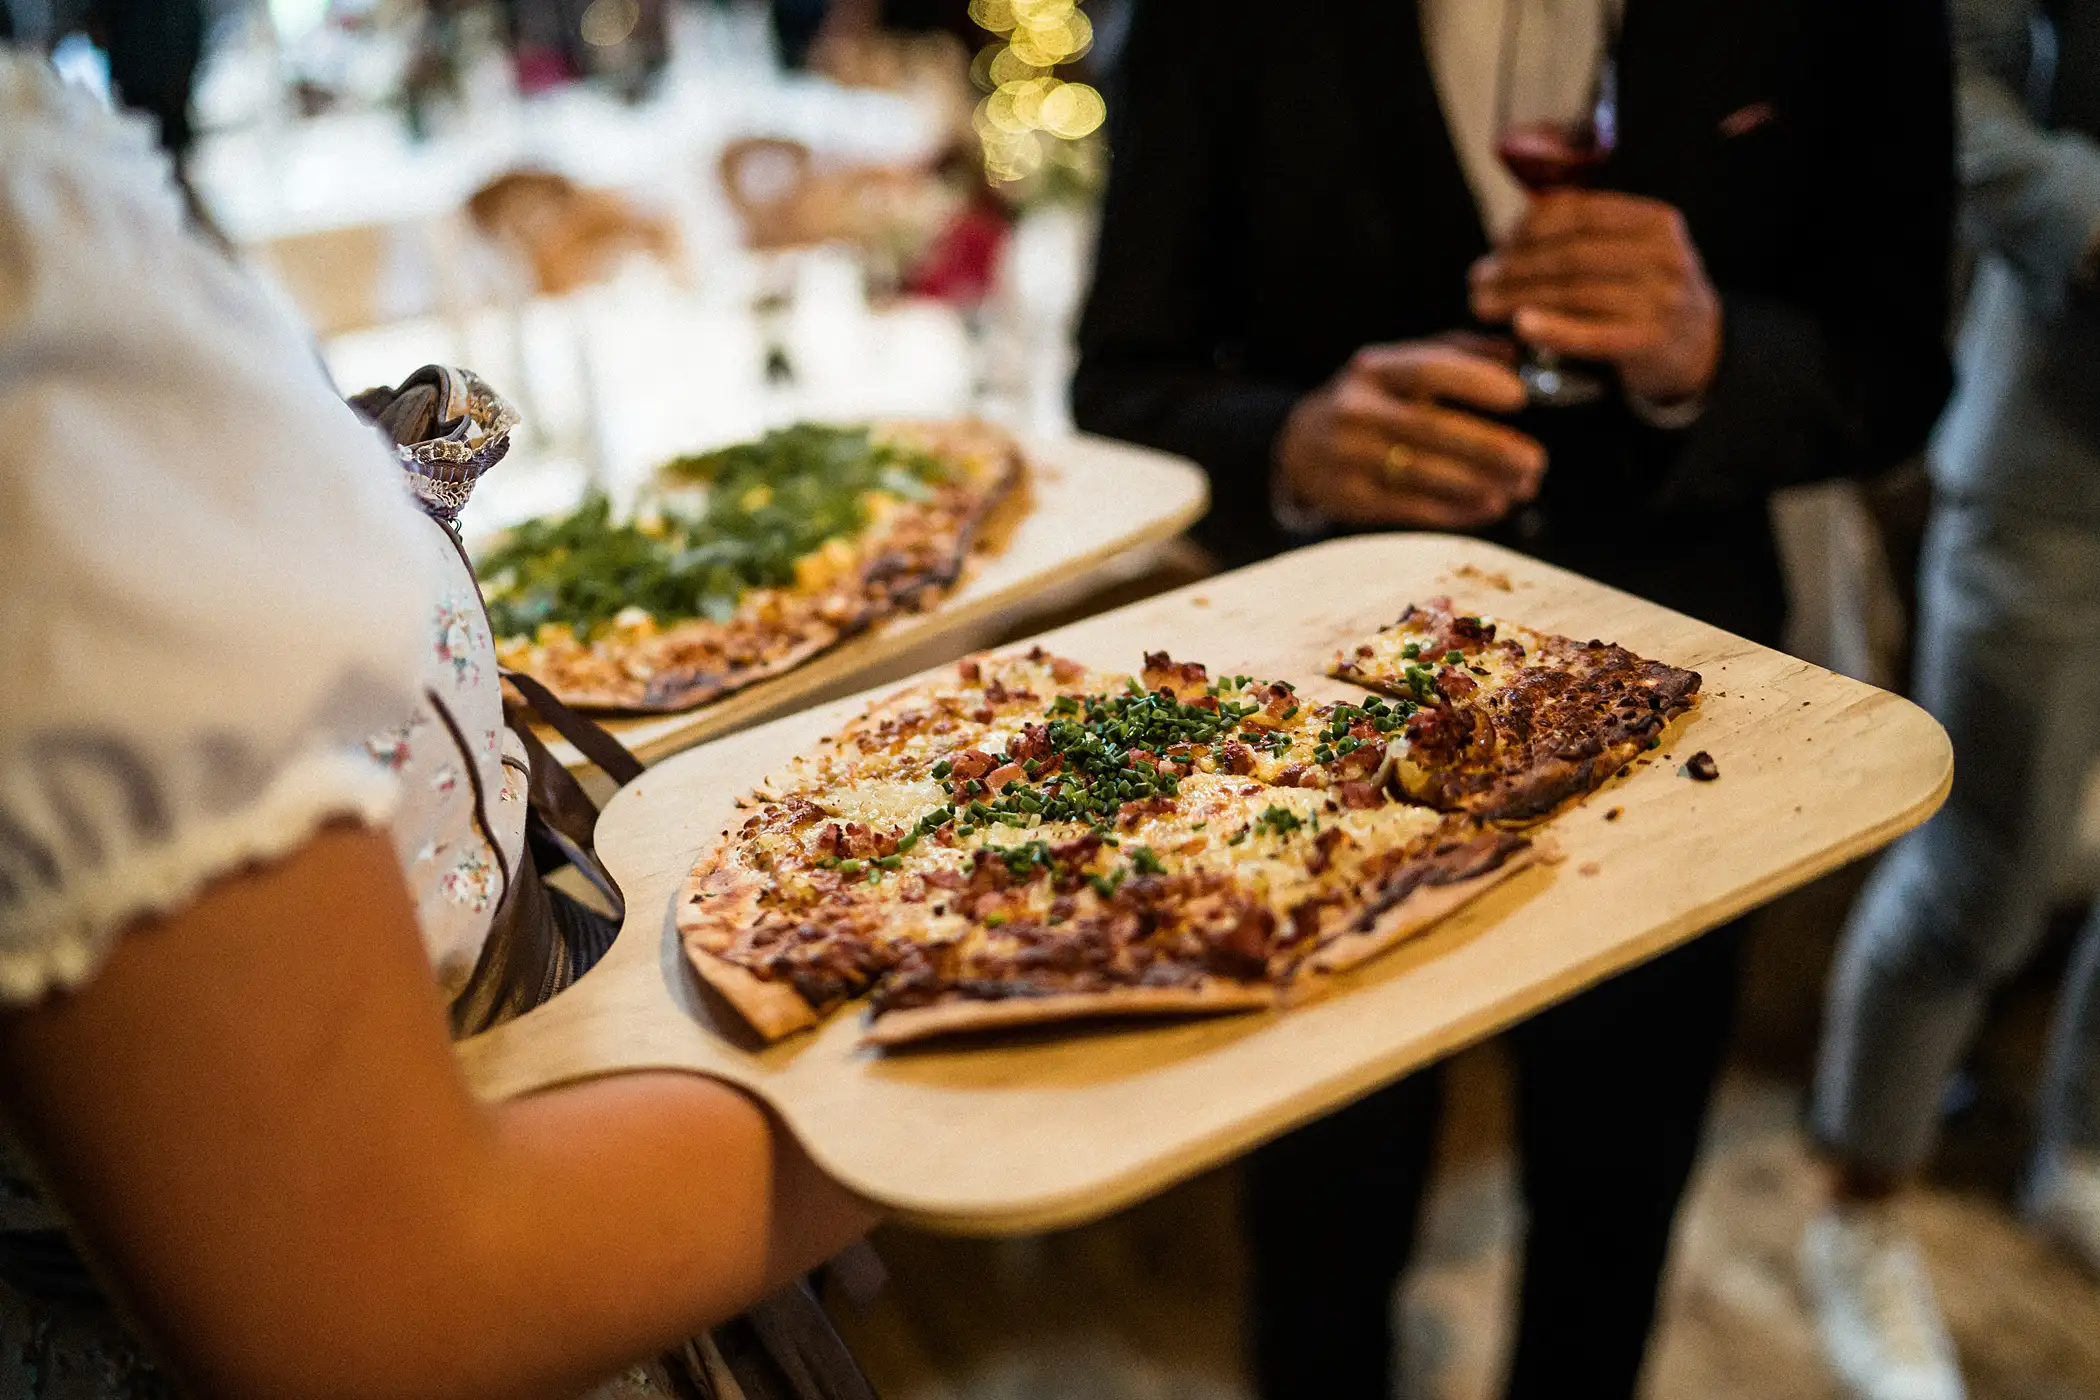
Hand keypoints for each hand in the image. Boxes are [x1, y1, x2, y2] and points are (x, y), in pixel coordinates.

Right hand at [1276, 339, 1546, 529]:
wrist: (1298, 447)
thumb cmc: (1369, 400)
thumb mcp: (1399, 366)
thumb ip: (1457, 352)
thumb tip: (1519, 353)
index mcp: (1373, 369)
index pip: (1429, 369)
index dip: (1476, 382)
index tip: (1520, 397)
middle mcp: (1356, 410)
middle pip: (1433, 429)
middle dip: (1491, 447)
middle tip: (1536, 461)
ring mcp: (1350, 457)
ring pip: (1425, 473)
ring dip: (1481, 483)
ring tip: (1522, 488)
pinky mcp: (1351, 498)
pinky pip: (1412, 507)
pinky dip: (1457, 510)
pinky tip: (1490, 506)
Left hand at [1470, 192, 1722, 404]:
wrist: (1699, 346)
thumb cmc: (1646, 292)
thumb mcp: (1634, 250)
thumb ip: (1587, 232)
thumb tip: (1513, 225)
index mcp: (1655, 222)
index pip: (1581, 212)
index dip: (1530, 225)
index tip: (1498, 241)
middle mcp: (1663, 257)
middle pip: (1571, 254)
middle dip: (1515, 266)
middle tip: (1477, 277)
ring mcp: (1660, 300)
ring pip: (1574, 293)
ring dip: (1518, 297)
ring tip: (1482, 303)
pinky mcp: (1649, 342)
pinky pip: (1591, 334)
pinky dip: (1552, 329)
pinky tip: (1520, 325)